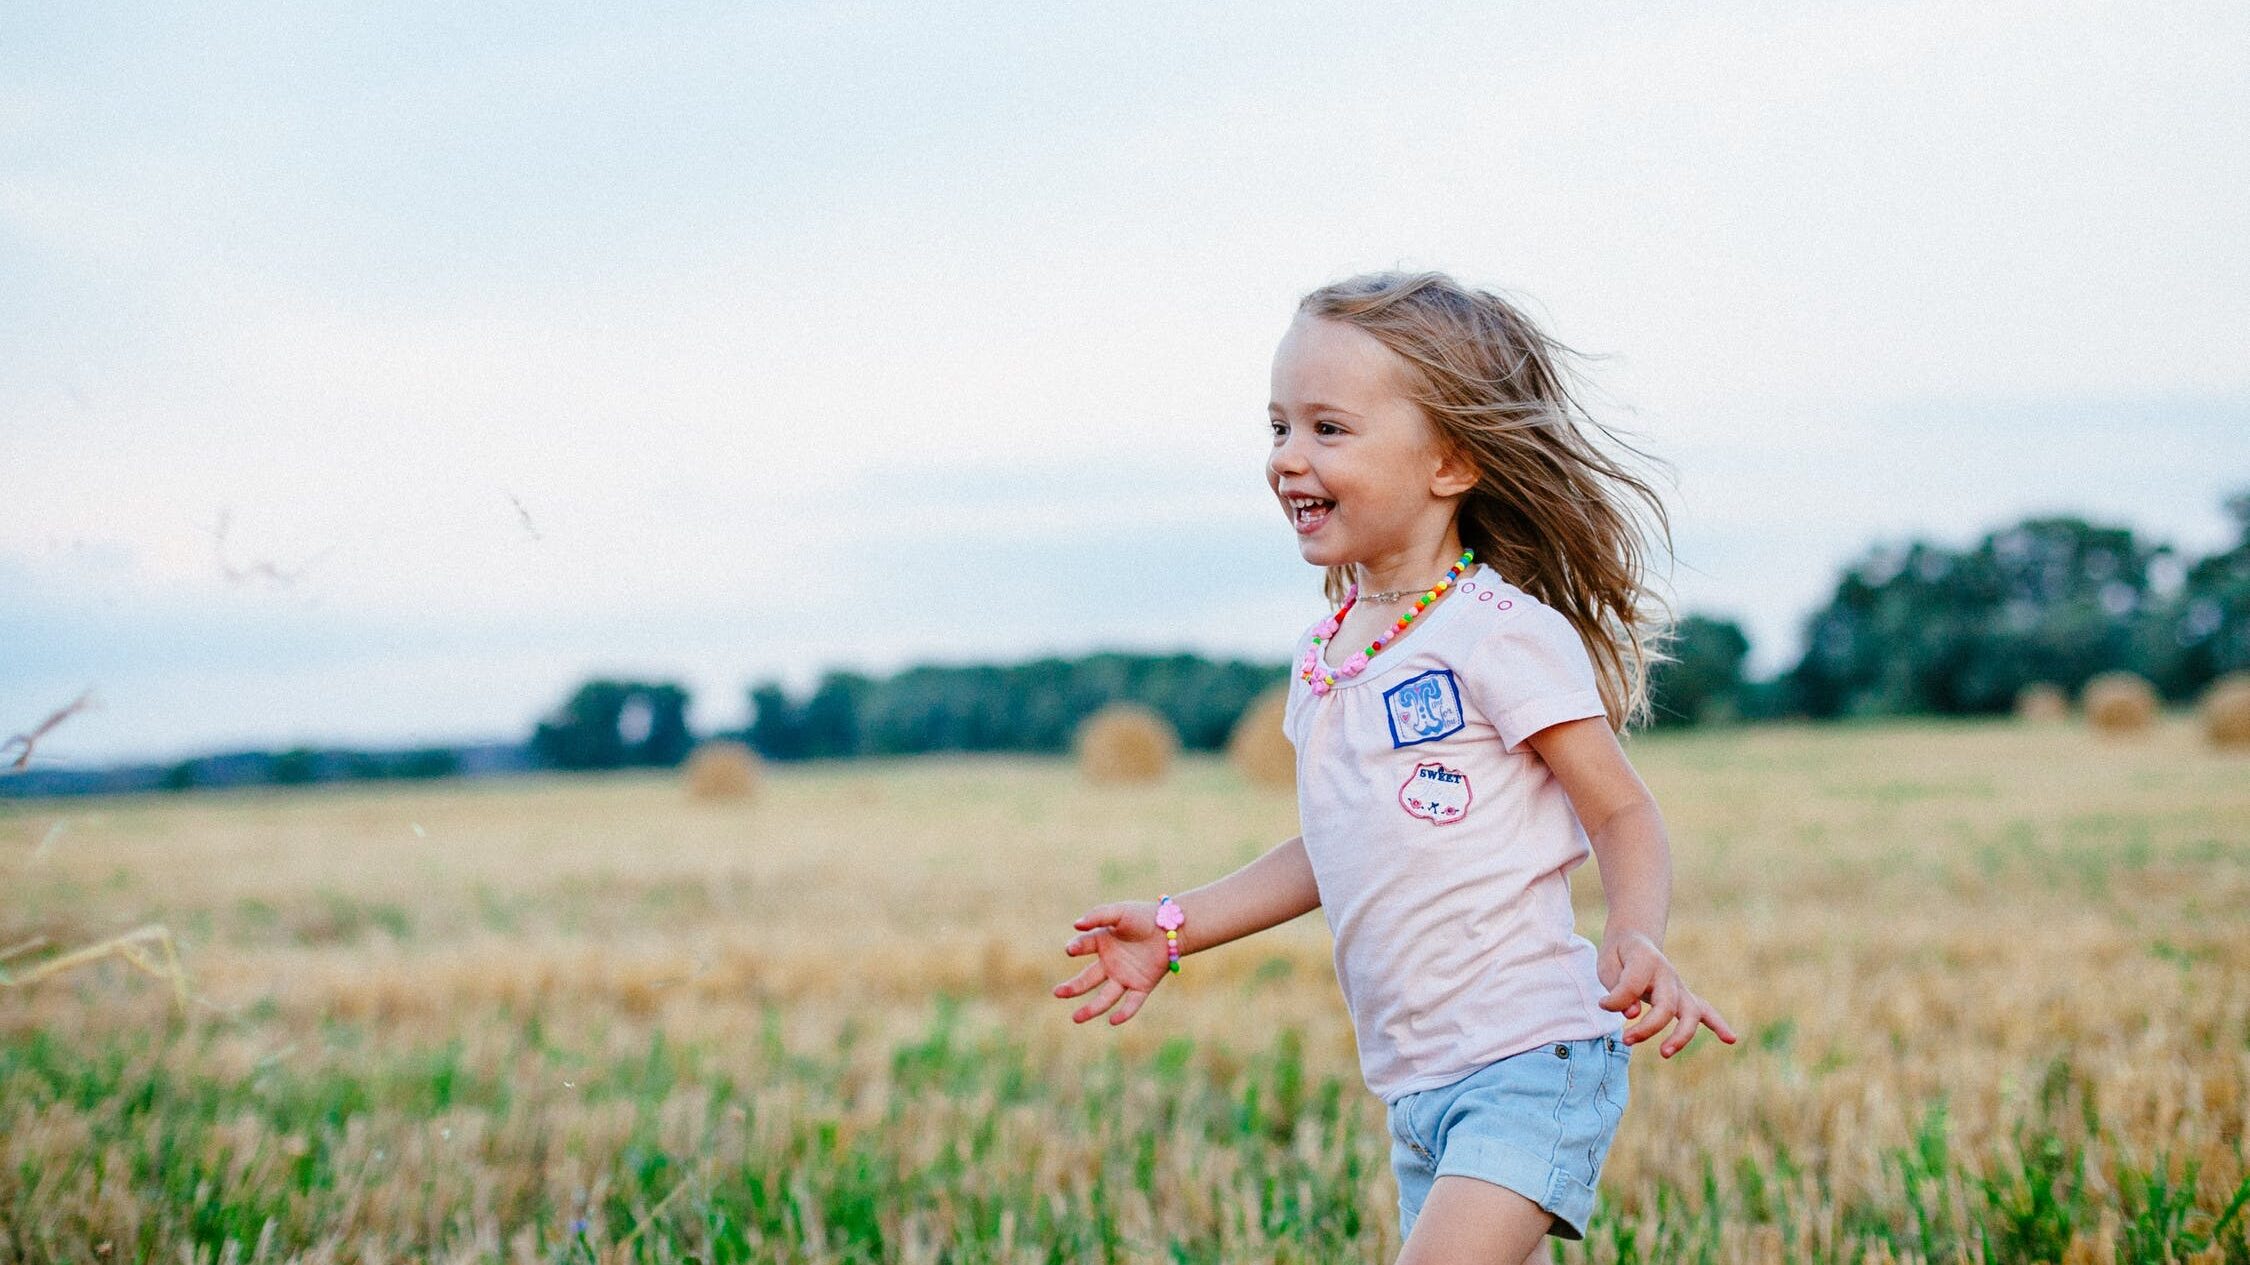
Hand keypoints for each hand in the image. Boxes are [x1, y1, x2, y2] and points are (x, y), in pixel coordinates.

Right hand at [1053, 900, 1173, 1025]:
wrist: (1173, 927)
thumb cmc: (1144, 917)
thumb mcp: (1120, 912)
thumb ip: (1098, 916)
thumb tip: (1076, 924)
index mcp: (1102, 943)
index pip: (1083, 946)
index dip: (1076, 948)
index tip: (1071, 949)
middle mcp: (1110, 963)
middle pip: (1088, 979)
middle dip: (1073, 987)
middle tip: (1057, 992)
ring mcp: (1125, 976)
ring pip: (1105, 997)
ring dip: (1091, 1008)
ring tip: (1075, 1019)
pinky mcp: (1142, 986)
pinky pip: (1131, 1003)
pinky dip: (1124, 1012)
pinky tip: (1113, 1020)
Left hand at [1597, 930, 1737, 1057]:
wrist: (1634, 941)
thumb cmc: (1619, 957)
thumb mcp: (1607, 966)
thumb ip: (1618, 989)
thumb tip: (1632, 1013)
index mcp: (1646, 960)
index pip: (1633, 985)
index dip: (1616, 999)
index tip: (1602, 1004)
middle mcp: (1667, 973)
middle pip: (1667, 1005)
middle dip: (1648, 1027)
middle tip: (1626, 1040)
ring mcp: (1679, 986)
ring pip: (1691, 1012)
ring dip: (1681, 1035)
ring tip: (1665, 1053)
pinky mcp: (1684, 997)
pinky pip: (1705, 1011)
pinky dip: (1718, 1024)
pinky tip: (1730, 1039)